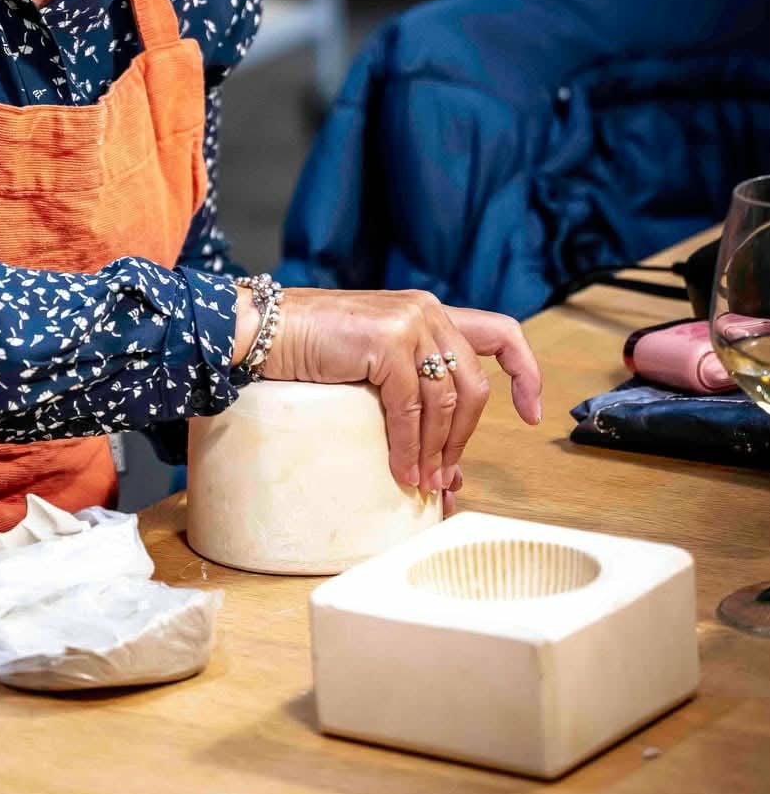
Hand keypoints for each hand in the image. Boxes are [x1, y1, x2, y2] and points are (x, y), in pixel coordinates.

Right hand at [235, 286, 543, 498]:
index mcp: (430, 313)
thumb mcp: (374, 370)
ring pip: (447, 402)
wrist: (263, 328)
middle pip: (474, 386)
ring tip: (420, 482)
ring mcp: (409, 322)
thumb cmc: (311, 351)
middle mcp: (428, 311)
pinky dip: (409, 445)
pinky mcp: (387, 341)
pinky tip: (401, 469)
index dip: (525, 372)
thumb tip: (449, 473)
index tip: (530, 412)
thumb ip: (413, 401)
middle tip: (443, 479)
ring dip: (437, 451)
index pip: (501, 333)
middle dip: (463, 440)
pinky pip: (410, 407)